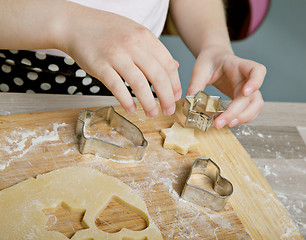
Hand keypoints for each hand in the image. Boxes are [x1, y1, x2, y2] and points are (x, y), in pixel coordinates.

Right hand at [59, 3, 181, 116]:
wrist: (75, 23)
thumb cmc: (106, 30)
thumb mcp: (135, 33)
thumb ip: (154, 50)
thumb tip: (174, 66)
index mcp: (145, 36)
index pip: (168, 64)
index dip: (175, 84)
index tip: (177, 96)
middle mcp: (133, 44)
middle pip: (158, 76)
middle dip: (167, 98)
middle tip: (168, 110)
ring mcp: (116, 55)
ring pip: (140, 84)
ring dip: (149, 103)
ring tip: (153, 113)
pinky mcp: (100, 65)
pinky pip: (117, 87)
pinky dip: (127, 101)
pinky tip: (132, 108)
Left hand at [186, 46, 265, 127]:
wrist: (215, 59)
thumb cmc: (210, 61)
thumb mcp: (200, 68)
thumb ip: (195, 84)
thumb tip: (188, 101)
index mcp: (239, 65)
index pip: (257, 70)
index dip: (256, 82)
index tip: (245, 93)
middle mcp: (247, 78)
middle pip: (253, 96)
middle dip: (239, 111)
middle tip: (222, 122)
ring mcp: (248, 90)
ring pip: (256, 106)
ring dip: (244, 118)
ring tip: (227, 124)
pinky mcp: (244, 99)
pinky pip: (250, 111)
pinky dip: (242, 119)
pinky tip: (228, 122)